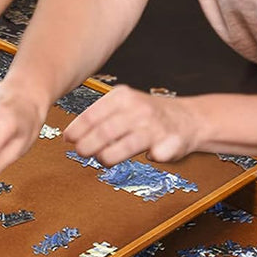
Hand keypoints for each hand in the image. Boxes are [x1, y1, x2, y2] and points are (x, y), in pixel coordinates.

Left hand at [65, 85, 198, 164]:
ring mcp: (155, 125)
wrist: (188, 118)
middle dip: (88, 145)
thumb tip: (72, 136)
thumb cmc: (148, 114)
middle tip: (81, 152)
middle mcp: (138, 108)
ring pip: (126, 144)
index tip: (68, 139)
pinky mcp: (172, 142)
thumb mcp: (122, 105)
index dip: (77, 129)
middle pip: (105, 131)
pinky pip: (156, 155)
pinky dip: (149, 159)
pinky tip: (144, 158)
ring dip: (109, 156)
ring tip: (101, 160)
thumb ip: (100, 117)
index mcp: (122, 97)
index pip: (93, 114)